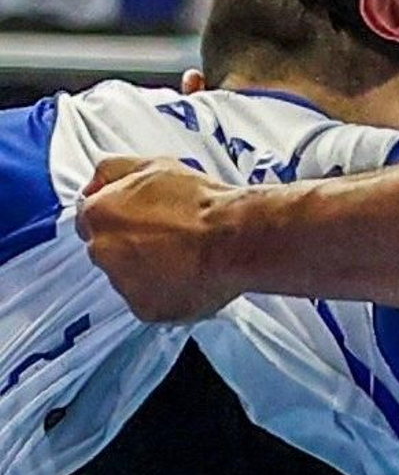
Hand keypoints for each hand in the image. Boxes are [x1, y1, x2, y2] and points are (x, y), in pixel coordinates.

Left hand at [77, 157, 244, 321]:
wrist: (232, 238)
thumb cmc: (199, 203)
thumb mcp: (152, 165)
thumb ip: (112, 171)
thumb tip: (96, 183)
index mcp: (98, 215)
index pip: (91, 221)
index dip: (120, 219)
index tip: (141, 220)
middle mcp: (102, 252)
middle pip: (108, 252)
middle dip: (131, 246)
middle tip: (168, 237)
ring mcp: (122, 284)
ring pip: (129, 279)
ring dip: (148, 271)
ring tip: (183, 257)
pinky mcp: (145, 309)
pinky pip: (150, 302)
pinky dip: (165, 293)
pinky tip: (188, 277)